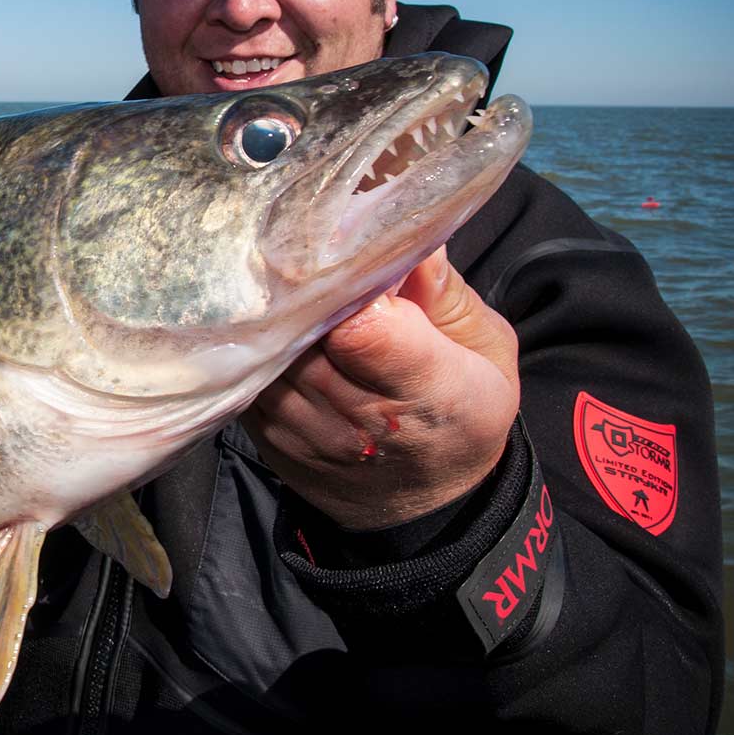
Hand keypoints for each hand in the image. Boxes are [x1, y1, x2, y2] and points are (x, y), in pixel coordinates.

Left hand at [243, 246, 518, 529]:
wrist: (424, 505)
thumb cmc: (463, 411)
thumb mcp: (485, 349)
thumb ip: (442, 291)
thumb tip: (400, 228)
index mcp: (429, 392)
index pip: (360, 328)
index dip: (343, 282)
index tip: (344, 249)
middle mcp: (359, 420)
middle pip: (303, 332)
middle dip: (304, 288)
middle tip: (309, 252)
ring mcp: (305, 434)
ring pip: (267, 351)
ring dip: (275, 316)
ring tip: (292, 287)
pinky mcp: (268, 438)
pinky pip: (249, 376)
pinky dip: (258, 347)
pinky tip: (277, 327)